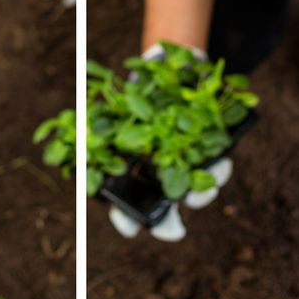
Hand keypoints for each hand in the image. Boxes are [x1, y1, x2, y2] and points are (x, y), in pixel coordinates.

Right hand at [105, 43, 237, 241]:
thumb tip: (75, 129)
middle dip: (169, 224)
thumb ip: (99, 121)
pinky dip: (220, 168)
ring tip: (206, 192)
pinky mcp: (207, 152)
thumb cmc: (135, 92)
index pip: (127, 210)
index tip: (132, 229)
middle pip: (164, 212)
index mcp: (131, 173)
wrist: (169, 69)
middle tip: (176, 229)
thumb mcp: (116, 104)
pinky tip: (222, 161)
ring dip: (200, 197)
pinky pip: (216, 167)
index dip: (128, 222)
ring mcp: (184, 166)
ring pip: (193, 194)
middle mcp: (158, 177)